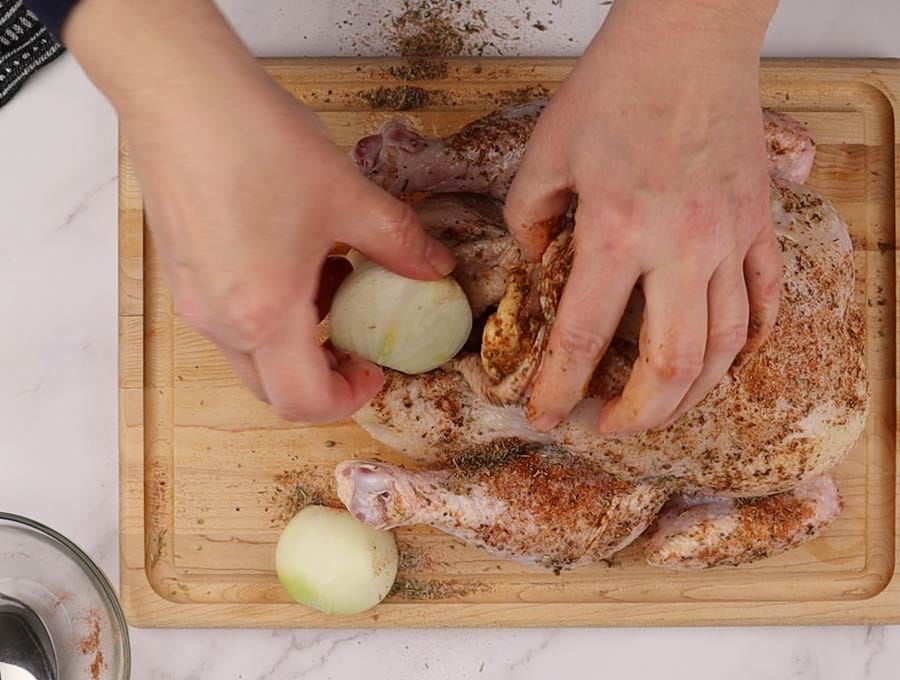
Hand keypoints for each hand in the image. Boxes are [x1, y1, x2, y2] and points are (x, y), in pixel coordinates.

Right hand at [66, 0, 453, 421]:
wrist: (181, 94)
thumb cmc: (260, 146)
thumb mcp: (348, 197)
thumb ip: (399, 243)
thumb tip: (437, 268)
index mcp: (265, 317)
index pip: (304, 402)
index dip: (349, 398)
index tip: (375, 368)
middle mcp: (220, 321)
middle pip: (273, 388)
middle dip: (322, 375)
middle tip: (356, 339)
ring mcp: (193, 298)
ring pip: (251, 352)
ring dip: (298, 337)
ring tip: (330, 277)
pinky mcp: (181, 272)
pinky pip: (229, 317)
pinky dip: (268, 309)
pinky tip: (292, 252)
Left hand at [504, 0, 780, 434]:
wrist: (689, 38)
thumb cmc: (616, 87)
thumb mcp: (546, 152)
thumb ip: (529, 218)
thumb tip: (533, 262)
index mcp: (616, 233)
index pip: (583, 338)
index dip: (558, 390)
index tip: (544, 417)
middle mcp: (680, 249)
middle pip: (670, 365)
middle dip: (637, 415)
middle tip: (609, 426)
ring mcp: (729, 240)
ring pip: (725, 347)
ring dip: (692, 394)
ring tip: (662, 410)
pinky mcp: (758, 225)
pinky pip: (766, 300)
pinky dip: (750, 343)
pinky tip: (728, 364)